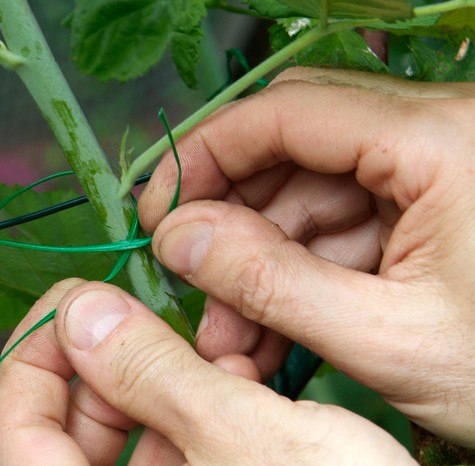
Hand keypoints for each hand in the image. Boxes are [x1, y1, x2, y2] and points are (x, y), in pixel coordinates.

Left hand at [0, 279, 414, 464]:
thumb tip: (78, 311)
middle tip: (158, 311)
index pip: (20, 437)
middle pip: (78, 428)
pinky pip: (184, 445)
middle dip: (120, 359)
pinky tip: (245, 379)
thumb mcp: (246, 441)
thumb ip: (154, 376)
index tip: (74, 297)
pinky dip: (206, 403)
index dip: (34, 356)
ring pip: (137, 431)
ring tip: (225, 349)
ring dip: (174, 375)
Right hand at [140, 67, 474, 446]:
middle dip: (232, 215)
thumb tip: (178, 239)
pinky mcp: (432, 199)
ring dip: (262, 258)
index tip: (158, 209)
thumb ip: (271, 284)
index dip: (205, 155)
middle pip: (294, 143)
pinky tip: (273, 323)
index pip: (289, 111)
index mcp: (446, 142)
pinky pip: (344, 218)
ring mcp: (437, 164)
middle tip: (189, 273)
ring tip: (232, 332)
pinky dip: (301, 269)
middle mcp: (443, 131)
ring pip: (312, 189)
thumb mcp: (387, 340)